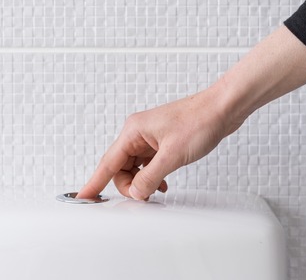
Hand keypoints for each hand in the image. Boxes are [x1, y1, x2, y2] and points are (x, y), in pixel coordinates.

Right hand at [77, 26, 305, 200]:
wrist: (222, 108)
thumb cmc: (200, 121)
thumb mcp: (172, 156)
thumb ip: (150, 177)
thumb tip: (135, 192)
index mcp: (133, 131)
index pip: (108, 162)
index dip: (94, 182)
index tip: (83, 196)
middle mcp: (137, 133)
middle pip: (120, 168)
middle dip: (129, 185)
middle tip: (144, 196)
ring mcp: (150, 137)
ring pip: (134, 167)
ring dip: (142, 181)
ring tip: (156, 189)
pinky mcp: (162, 141)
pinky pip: (147, 164)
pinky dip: (151, 176)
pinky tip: (162, 182)